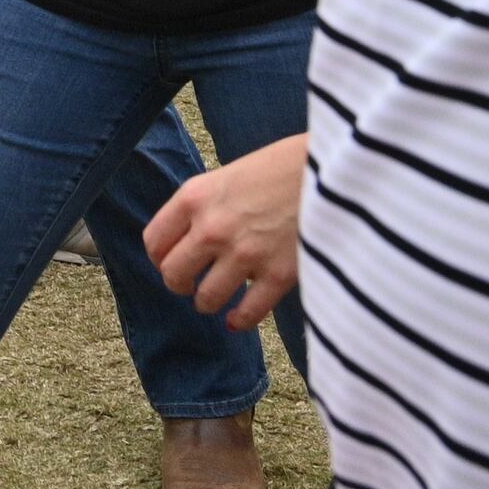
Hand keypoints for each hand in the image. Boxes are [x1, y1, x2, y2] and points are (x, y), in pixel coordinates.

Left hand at [143, 133, 307, 330]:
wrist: (334, 169)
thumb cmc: (283, 166)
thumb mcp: (230, 174)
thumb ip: (207, 205)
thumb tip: (191, 238)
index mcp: (195, 197)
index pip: (154, 241)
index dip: (159, 257)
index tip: (169, 261)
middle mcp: (213, 227)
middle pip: (173, 274)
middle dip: (179, 283)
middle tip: (190, 284)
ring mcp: (245, 254)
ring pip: (206, 299)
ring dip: (208, 303)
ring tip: (215, 299)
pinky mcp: (279, 275)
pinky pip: (248, 313)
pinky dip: (239, 321)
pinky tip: (238, 320)